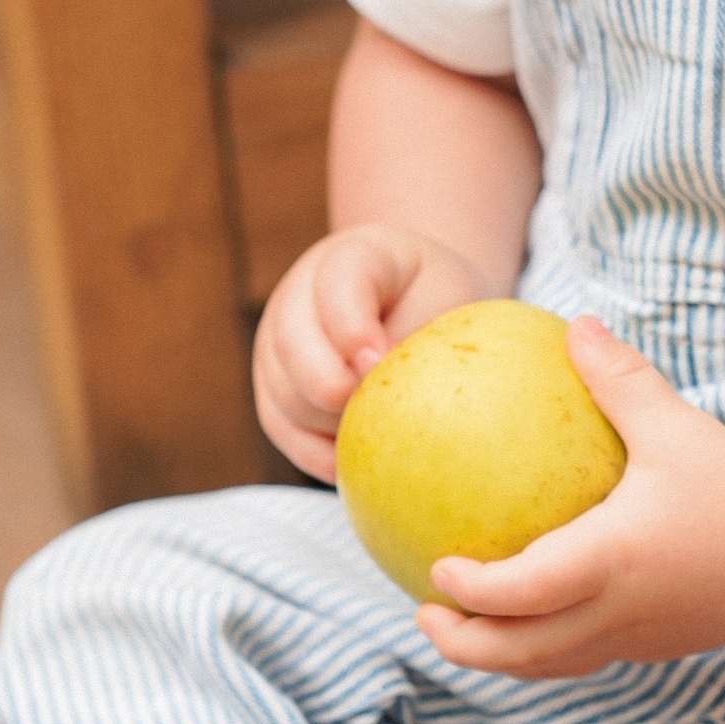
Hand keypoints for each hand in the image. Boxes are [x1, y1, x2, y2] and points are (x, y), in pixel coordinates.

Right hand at [253, 224, 492, 480]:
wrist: (417, 310)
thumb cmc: (441, 305)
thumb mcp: (449, 299)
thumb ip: (421, 332)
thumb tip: (387, 388)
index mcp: (354, 257)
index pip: (339, 281)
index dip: (351, 325)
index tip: (377, 362)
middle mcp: (301, 295)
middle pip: (290, 341)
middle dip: (326, 383)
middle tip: (365, 410)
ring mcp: (279, 341)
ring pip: (281, 390)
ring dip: (322, 422)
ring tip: (370, 438)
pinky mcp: (275, 387)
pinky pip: (280, 426)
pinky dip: (312, 452)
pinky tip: (347, 466)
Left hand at [416, 318, 724, 675]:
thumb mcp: (673, 423)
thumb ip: (618, 378)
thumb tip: (574, 326)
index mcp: (611, 560)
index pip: (518, 594)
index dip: (467, 593)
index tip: (433, 572)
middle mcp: (619, 612)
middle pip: (521, 653)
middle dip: (464, 644)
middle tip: (426, 615)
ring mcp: (642, 639)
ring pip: (554, 666)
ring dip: (503, 655)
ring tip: (468, 629)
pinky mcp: (664, 646)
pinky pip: (589, 657)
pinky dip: (548, 649)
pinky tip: (539, 618)